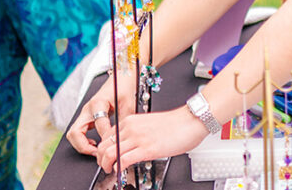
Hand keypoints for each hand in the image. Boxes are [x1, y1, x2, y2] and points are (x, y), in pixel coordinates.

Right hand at [66, 74, 136, 155]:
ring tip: (97, 150)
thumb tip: (121, 139)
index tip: (115, 144)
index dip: (107, 136)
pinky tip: (96, 144)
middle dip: (83, 146)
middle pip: (74, 132)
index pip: (99, 124)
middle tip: (98, 153)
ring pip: (73, 134)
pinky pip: (78, 133)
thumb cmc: (124, 88)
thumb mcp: (128, 103)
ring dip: (82, 145)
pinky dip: (83, 141)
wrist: (121, 77)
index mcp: (97, 102)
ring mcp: (85, 114)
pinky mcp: (86, 118)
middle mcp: (87, 109)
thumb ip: (124, 120)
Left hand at [94, 106, 208, 172]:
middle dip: (100, 159)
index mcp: (131, 121)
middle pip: (103, 145)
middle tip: (104, 166)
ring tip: (110, 170)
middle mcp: (131, 129)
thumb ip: (137, 133)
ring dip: (105, 165)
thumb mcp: (149, 124)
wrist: (191, 120)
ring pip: (108, 153)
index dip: (102, 149)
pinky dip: (118, 168)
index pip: (106, 137)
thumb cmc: (176, 123)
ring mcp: (137, 139)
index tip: (106, 156)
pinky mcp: (146, 149)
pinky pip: (123, 160)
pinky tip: (120, 171)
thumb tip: (131, 146)